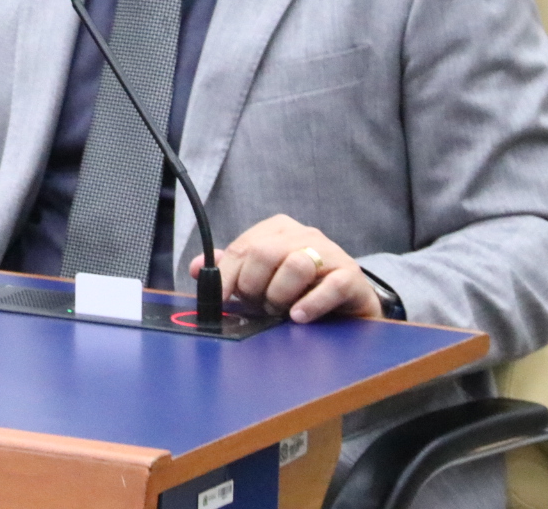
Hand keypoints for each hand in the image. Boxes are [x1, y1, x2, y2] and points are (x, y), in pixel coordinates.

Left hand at [189, 214, 382, 323]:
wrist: (347, 305)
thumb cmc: (299, 290)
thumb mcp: (261, 279)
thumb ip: (230, 270)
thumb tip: (196, 268)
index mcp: (277, 230)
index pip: (243, 247)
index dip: (228, 276)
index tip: (223, 299)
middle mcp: (304, 235)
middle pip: (265, 253)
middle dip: (255, 286)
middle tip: (259, 305)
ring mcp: (331, 253)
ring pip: (295, 265)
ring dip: (280, 295)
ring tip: (281, 311)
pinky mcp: (351, 276)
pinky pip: (330, 286)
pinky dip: (310, 304)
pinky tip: (299, 316)